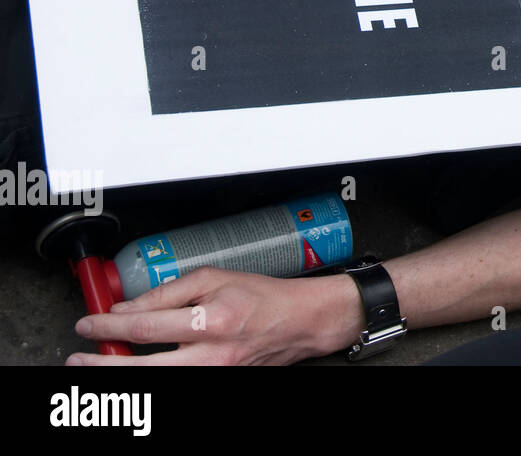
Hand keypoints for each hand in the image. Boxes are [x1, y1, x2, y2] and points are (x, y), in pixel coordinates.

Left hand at [66, 267, 361, 365]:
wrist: (302, 322)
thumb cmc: (264, 297)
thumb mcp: (216, 278)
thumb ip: (170, 292)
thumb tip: (129, 308)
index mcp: (212, 320)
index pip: (146, 327)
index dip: (110, 326)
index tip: (89, 323)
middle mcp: (213, 354)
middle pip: (142, 369)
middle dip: (102, 366)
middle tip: (77, 360)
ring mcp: (216, 375)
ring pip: (156, 384)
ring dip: (120, 379)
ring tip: (96, 370)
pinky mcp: (219, 383)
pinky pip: (178, 383)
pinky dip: (150, 381)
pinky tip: (134, 375)